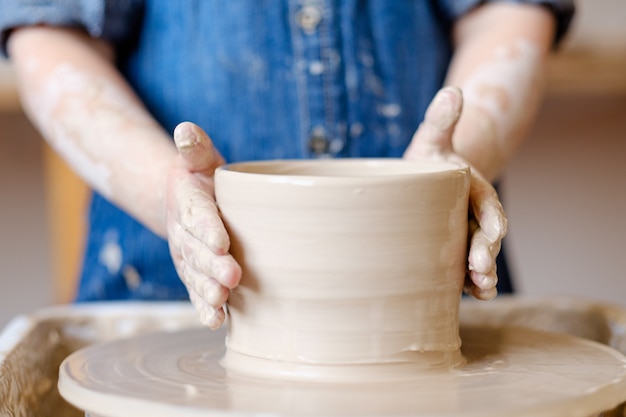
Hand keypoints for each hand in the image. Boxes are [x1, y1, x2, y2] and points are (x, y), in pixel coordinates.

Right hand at [166, 122, 241, 328]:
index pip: (198, 216)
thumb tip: (185, 129)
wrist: (184, 203)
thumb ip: (195, 147)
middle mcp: (185, 234)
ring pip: (196, 276)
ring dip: (208, 290)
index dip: (208, 229)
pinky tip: (216, 320)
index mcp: (190, 204)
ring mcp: (188, 257)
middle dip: (213, 266)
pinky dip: (204, 307)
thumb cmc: (203, 178)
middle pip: (198, 252)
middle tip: (231, 277)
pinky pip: (196, 293)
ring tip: (221, 300)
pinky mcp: (194, 275)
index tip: (221, 242)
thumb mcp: (200, 159)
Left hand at [404, 87, 506, 299]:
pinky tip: (466, 295)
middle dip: (485, 257)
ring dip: (481, 275)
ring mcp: (464, 235)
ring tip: (479, 291)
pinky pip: (462, 268)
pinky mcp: (451, 249)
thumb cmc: (427, 159)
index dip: (491, 225)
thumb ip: (441, 120)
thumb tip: (451, 91)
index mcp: (474, 190)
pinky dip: (466, 282)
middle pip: (485, 239)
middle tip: (479, 274)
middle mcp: (474, 216)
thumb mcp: (431, 139)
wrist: (425, 178)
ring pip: (478, 258)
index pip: (489, 209)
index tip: (490, 238)